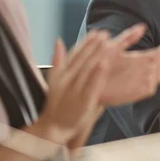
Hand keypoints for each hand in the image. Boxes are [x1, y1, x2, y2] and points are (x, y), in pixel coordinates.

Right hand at [35, 30, 111, 144]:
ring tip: (107, 42)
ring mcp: (74, 89)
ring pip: (87, 68)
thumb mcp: (55, 80)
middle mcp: (67, 79)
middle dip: (94, 44)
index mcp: (62, 74)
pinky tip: (104, 63)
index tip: (95, 32)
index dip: (86, 42)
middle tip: (105, 33)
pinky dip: (97, 74)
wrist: (52, 128)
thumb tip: (58, 41)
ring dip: (97, 54)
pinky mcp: (83, 100)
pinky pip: (91, 85)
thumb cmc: (56, 105)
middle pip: (82, 58)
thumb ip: (58, 60)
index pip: (75, 54)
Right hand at [99, 24, 159, 105]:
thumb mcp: (112, 46)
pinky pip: (153, 85)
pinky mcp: (139, 95)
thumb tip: (142, 27)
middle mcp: (146, 74)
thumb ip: (129, 36)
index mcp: (142, 60)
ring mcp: (143, 86)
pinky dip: (157, 77)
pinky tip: (155, 73)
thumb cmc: (99, 65)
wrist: (89, 88)